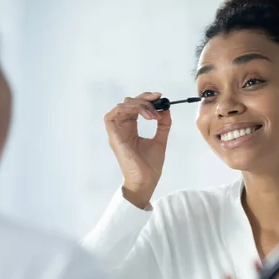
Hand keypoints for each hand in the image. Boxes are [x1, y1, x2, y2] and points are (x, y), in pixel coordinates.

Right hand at [104, 92, 171, 207]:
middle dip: (144, 99)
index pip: (135, 107)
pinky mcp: (113, 136)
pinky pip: (112, 115)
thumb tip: (166, 109)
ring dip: (138, 105)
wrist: (146, 180)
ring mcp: (117, 132)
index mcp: (131, 129)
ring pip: (121, 106)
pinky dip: (126, 109)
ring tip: (152, 115)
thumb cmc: (150, 166)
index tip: (160, 97)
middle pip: (128, 103)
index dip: (146, 99)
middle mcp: (122, 128)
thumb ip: (163, 124)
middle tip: (158, 103)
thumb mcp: (160, 140)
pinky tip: (142, 114)